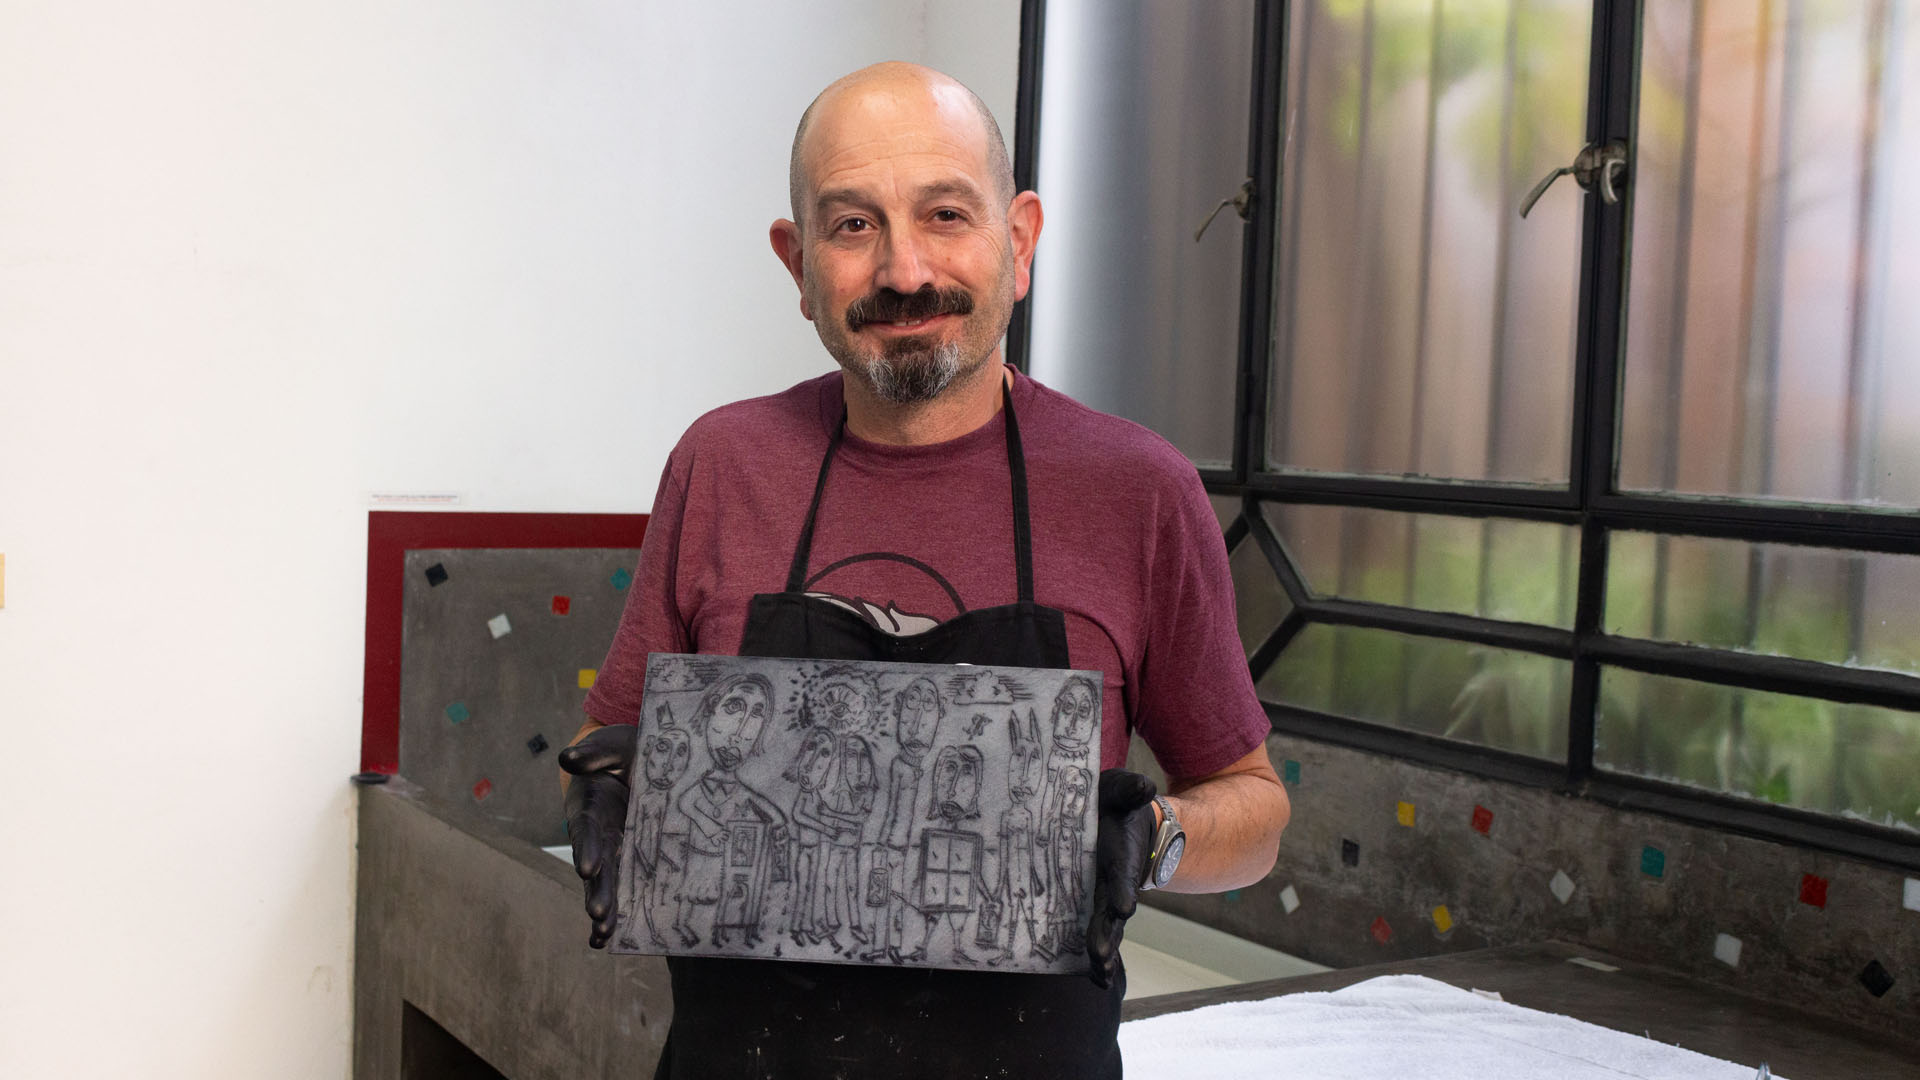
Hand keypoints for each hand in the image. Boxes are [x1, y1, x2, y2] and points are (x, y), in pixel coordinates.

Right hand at [559, 725, 635, 948]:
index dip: (588, 847)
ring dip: (605, 908)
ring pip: (607, 882)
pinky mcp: (630, 858)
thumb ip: (594, 752)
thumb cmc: (626, 750)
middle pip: (596, 864)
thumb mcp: (615, 744)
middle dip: (598, 889)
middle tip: (599, 913)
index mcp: (591, 806)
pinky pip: (625, 886)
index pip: (588, 828)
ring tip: (604, 934)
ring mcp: (613, 848)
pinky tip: (612, 940)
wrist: (641, 758)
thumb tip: (569, 757)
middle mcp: (598, 833)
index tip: (589, 866)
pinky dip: (618, 912)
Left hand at [1086, 769, 1156, 988]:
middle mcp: (1115, 883)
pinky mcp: (1092, 905)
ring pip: (1105, 929)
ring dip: (1102, 951)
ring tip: (1099, 974)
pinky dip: (1095, 958)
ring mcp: (1105, 897)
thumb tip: (1146, 787)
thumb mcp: (1120, 790)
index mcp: (1120, 856)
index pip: (1123, 875)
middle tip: (1101, 955)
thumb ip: (1131, 789)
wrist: (1118, 820)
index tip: (1124, 906)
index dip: (1123, 890)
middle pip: (1114, 914)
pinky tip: (1092, 979)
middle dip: (1108, 933)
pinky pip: (1093, 933)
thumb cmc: (1116, 805)